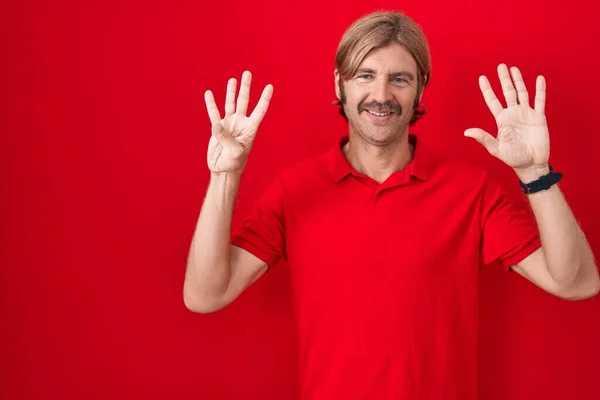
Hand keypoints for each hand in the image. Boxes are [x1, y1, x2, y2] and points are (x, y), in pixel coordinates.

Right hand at [204, 71, 272, 174]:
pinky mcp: (217, 128)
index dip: (265, 99)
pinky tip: (209, 93)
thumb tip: (217, 124)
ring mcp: (229, 124)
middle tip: (247, 73)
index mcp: (250, 129)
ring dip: (231, 92)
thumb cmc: (234, 163)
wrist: (223, 169)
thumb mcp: (235, 152)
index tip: (270, 86)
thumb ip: (226, 138)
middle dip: (246, 87)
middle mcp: (240, 123)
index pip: (259, 110)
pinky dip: (211, 103)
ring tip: (233, 80)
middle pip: (244, 101)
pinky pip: (214, 113)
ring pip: (230, 104)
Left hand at [464, 64, 549, 178]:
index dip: (487, 90)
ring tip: (514, 69)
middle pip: (508, 92)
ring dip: (519, 81)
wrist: (531, 164)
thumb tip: (466, 132)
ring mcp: (526, 114)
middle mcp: (513, 114)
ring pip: (522, 93)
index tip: (482, 78)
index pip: (493, 101)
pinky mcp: (539, 118)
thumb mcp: (496, 148)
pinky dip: (540, 90)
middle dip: (504, 79)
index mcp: (502, 120)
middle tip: (500, 66)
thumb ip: (483, 138)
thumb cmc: (513, 158)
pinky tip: (538, 79)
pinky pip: (540, 101)